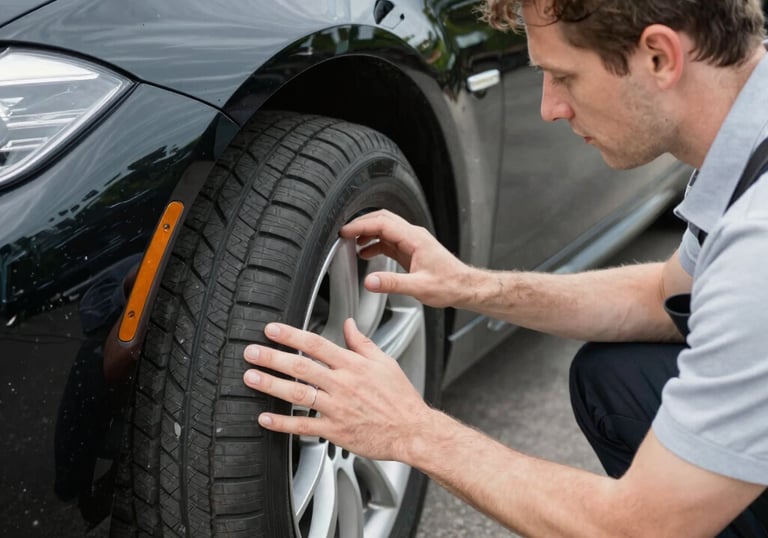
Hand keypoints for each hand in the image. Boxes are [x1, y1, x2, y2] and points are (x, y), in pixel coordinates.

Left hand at [242, 318, 433, 462]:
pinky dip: (282, 422)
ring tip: (251, 377)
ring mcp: (337, 408)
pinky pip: (303, 426)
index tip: (272, 330)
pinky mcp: (335, 430)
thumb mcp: (385, 362)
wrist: (412, 431)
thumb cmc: (400, 398)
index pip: (316, 344)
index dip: (291, 335)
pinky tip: (265, 417)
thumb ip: (362, 343)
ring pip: (298, 394)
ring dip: (271, 385)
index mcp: (353, 365)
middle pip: (301, 367)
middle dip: (272, 357)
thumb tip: (349, 324)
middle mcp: (342, 384)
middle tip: (251, 352)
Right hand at [339, 209, 470, 308]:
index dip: (361, 226)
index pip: (383, 223)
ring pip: (385, 228)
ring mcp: (412, 241)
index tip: (345, 231)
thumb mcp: (419, 287)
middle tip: (344, 234)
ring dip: (367, 233)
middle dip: (361, 225)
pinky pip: (389, 240)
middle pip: (382, 220)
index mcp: (415, 239)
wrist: (464, 287)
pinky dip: (375, 243)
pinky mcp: (411, 250)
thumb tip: (370, 281)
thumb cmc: (449, 285)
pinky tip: (366, 253)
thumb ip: (392, 284)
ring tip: (351, 243)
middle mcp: (413, 236)